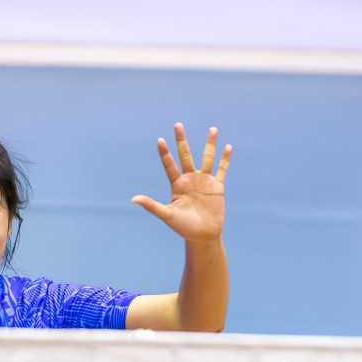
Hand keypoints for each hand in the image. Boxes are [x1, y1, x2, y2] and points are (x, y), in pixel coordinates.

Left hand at [132, 124, 230, 242]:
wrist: (202, 236)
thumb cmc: (183, 228)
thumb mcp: (167, 215)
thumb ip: (152, 205)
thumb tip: (134, 199)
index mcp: (177, 185)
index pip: (169, 165)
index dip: (165, 153)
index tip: (160, 140)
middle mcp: (190, 179)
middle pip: (186, 155)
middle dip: (181, 141)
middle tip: (177, 125)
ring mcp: (204, 181)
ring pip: (207, 158)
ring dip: (210, 144)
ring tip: (212, 129)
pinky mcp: (217, 186)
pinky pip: (221, 169)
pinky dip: (225, 159)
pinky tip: (227, 146)